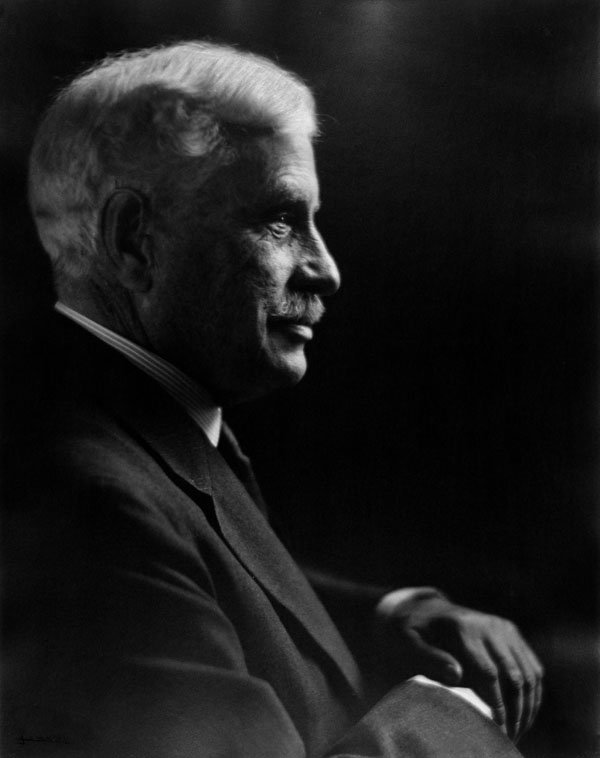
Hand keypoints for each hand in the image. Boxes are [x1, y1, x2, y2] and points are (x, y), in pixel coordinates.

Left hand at [375, 590, 543, 741]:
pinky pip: (533, 666)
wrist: (429, 609)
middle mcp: (490, 625)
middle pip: (514, 675)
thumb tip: (456, 674)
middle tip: (510, 736)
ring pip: (529, 673)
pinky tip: (525, 713)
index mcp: (464, 629)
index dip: (496, 704)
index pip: (489, 673)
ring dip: (528, 705)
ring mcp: (504, 628)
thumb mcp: (411, 641)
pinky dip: (534, 693)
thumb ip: (430, 658)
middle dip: (516, 710)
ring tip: (518, 730)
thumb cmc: (416, 631)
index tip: (497, 728)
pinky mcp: (512, 632)